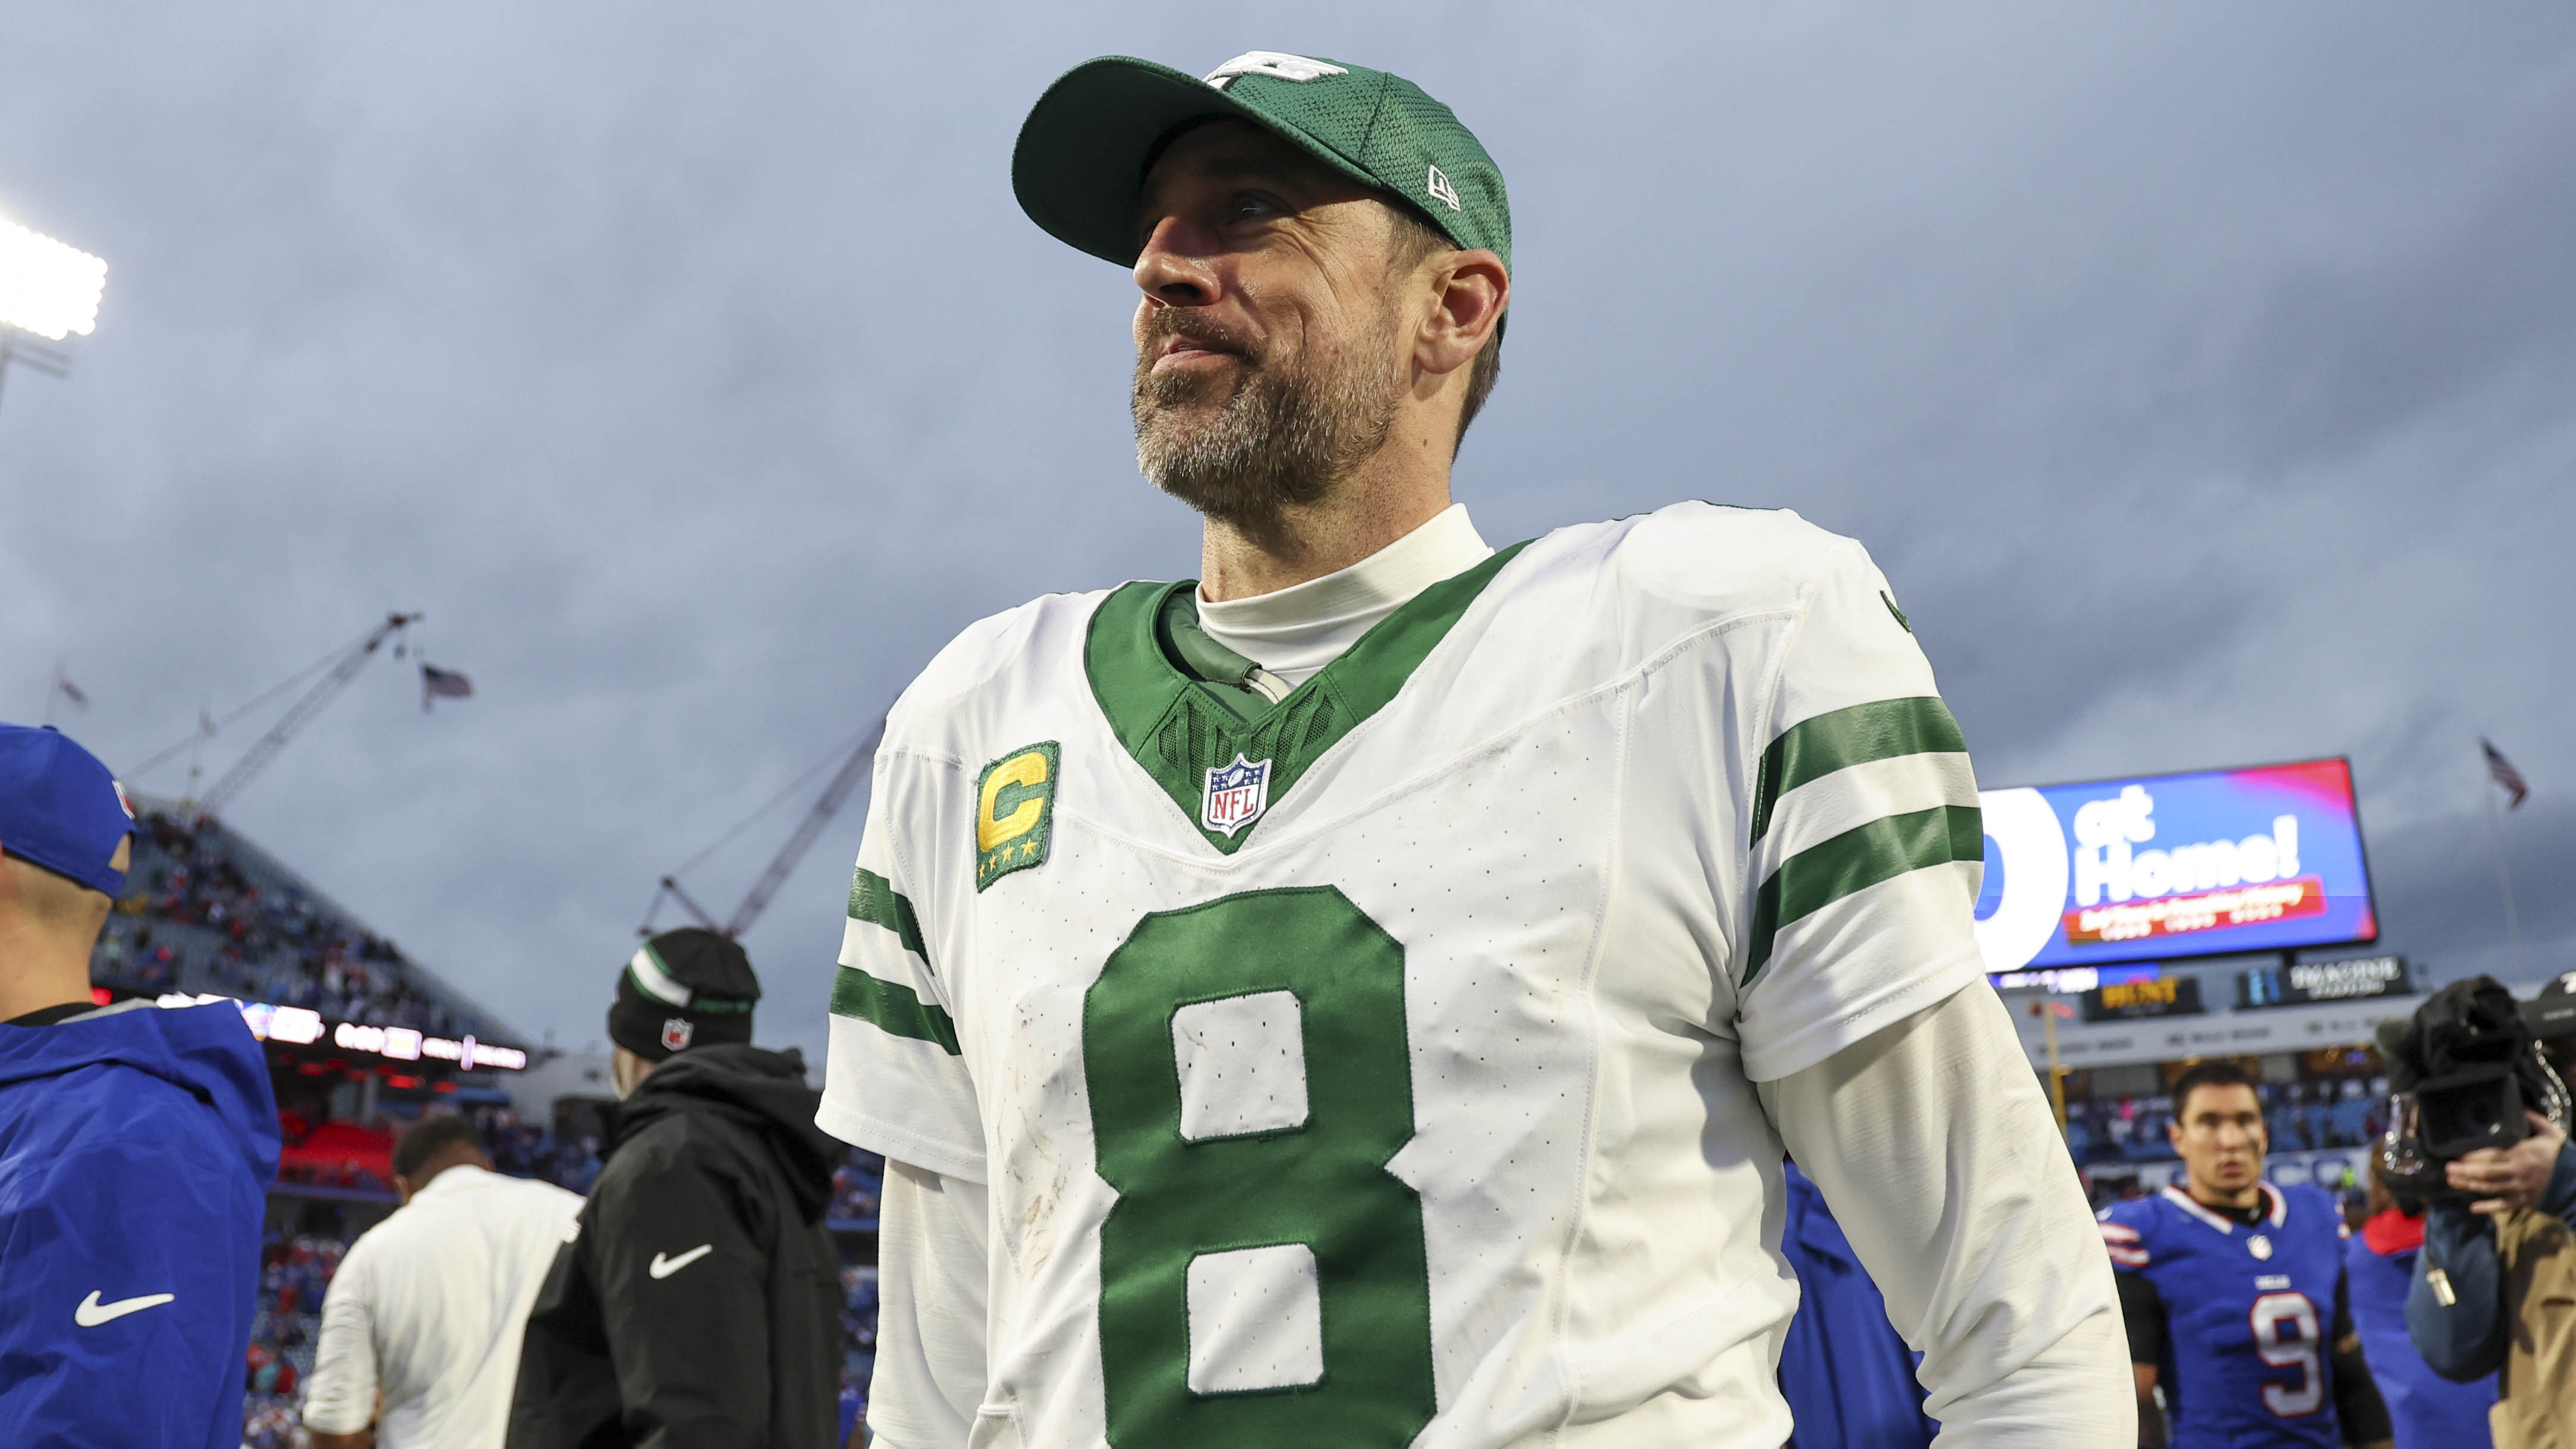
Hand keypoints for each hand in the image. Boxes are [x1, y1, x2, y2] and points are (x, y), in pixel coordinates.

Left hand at [2446, 1111, 2567, 1214]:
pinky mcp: (2523, 1201)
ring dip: (2469, 1185)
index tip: (2459, 1156)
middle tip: (2448, 1168)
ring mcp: (2520, 1189)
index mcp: (2521, 1155)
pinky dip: (2489, 1208)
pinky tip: (2472, 1208)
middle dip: (2465, 1171)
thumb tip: (2520, 1109)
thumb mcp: (2549, 1133)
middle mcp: (2518, 1173)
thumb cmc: (2552, 1152)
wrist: (2571, 1177)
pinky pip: (2504, 1206)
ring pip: (2491, 1188)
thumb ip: (2535, 1120)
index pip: (2494, 1156)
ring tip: (2451, 1181)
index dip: (2475, 1157)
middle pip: (2488, 1173)